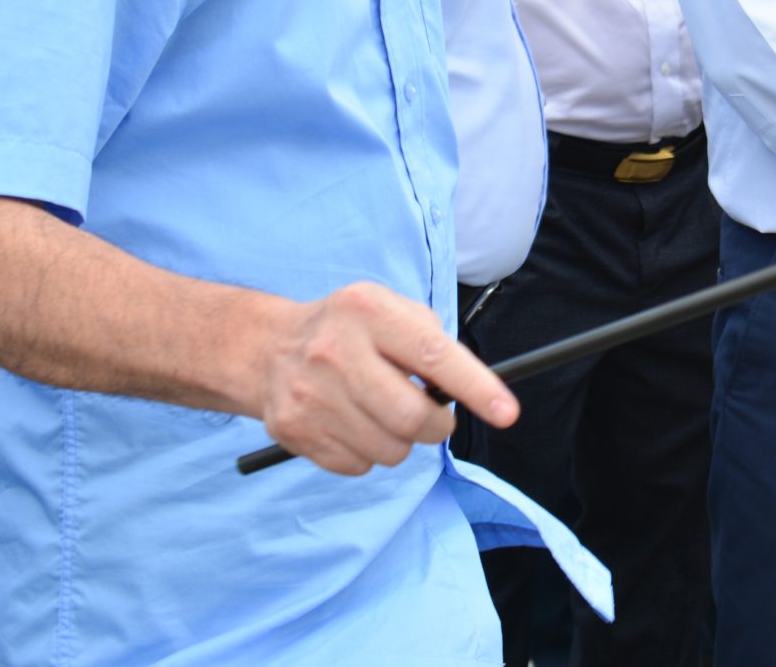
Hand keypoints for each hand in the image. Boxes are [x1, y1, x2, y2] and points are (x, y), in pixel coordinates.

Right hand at [252, 280, 517, 476]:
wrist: (268, 348)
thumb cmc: (348, 329)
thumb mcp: (389, 310)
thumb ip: (431, 341)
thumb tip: (470, 390)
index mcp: (368, 311)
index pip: (433, 355)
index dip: (476, 388)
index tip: (507, 413)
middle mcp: (334, 351)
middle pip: (411, 417)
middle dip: (437, 427)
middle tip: (436, 419)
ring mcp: (310, 394)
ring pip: (389, 450)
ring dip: (402, 442)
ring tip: (385, 414)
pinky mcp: (294, 430)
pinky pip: (358, 466)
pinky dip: (368, 453)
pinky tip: (354, 424)